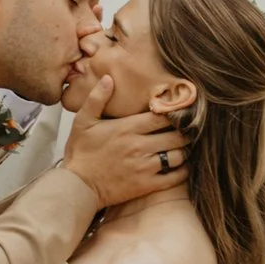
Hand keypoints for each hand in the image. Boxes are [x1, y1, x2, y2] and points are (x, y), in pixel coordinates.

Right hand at [61, 68, 179, 209]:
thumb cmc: (80, 152)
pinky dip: (182, 171)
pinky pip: (174, 177)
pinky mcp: (146, 185)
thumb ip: (97, 98)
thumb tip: (109, 78)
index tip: (179, 113)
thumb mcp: (83, 121)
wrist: (77, 186)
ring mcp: (144, 167)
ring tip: (182, 147)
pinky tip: (180, 166)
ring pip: (178, 156)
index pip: (162, 116)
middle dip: (184, 132)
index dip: (175, 113)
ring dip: (184, 151)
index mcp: (127, 128)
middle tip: (187, 130)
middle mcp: (139, 146)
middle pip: (176, 135)